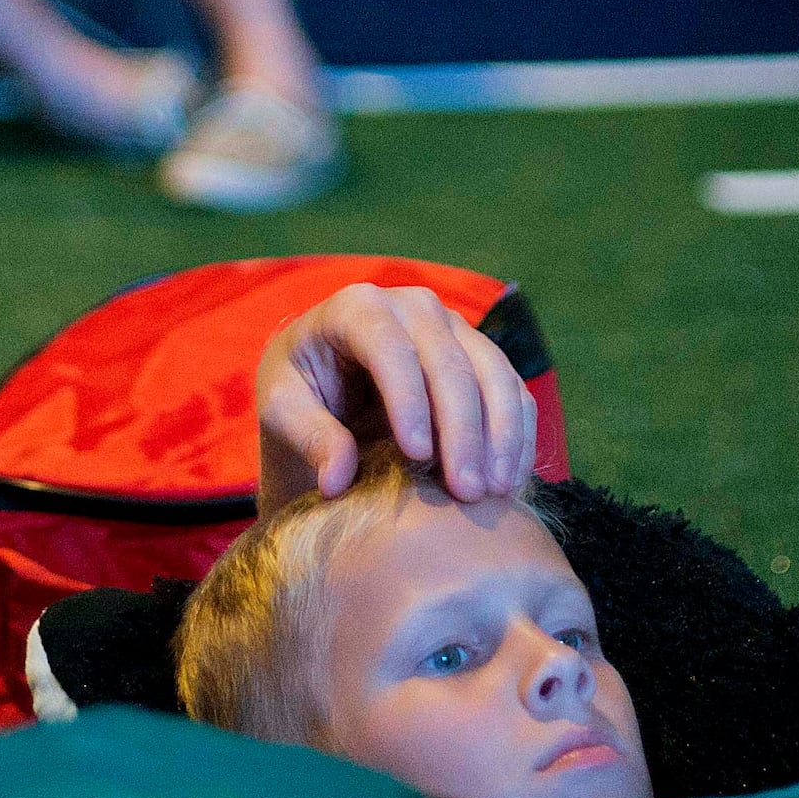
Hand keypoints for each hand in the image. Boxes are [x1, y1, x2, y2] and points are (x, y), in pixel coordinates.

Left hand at [255, 283, 535, 514]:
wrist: (328, 387)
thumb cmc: (299, 394)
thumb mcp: (281, 410)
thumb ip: (308, 436)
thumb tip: (336, 478)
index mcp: (356, 307)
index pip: (388, 345)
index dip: (408, 398)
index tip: (417, 455)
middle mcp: (413, 306)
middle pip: (449, 361)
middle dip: (462, 428)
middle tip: (465, 490)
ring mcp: (454, 328)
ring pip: (493, 372)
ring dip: (500, 434)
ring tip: (493, 491)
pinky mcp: (481, 356)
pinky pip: (513, 390)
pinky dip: (516, 435)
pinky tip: (509, 481)